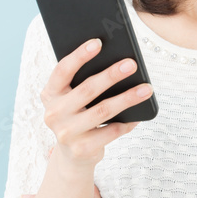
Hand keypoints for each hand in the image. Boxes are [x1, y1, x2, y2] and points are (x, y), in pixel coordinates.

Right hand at [40, 36, 150, 169]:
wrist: (72, 155)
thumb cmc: (77, 116)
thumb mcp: (72, 99)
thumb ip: (83, 82)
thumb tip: (117, 62)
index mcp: (49, 94)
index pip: (62, 70)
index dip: (79, 55)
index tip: (98, 42)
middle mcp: (53, 113)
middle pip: (87, 89)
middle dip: (111, 75)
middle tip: (131, 64)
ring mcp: (66, 133)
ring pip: (103, 110)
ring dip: (128, 98)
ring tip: (147, 88)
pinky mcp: (82, 149)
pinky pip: (111, 131)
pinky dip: (128, 122)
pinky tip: (140, 114)